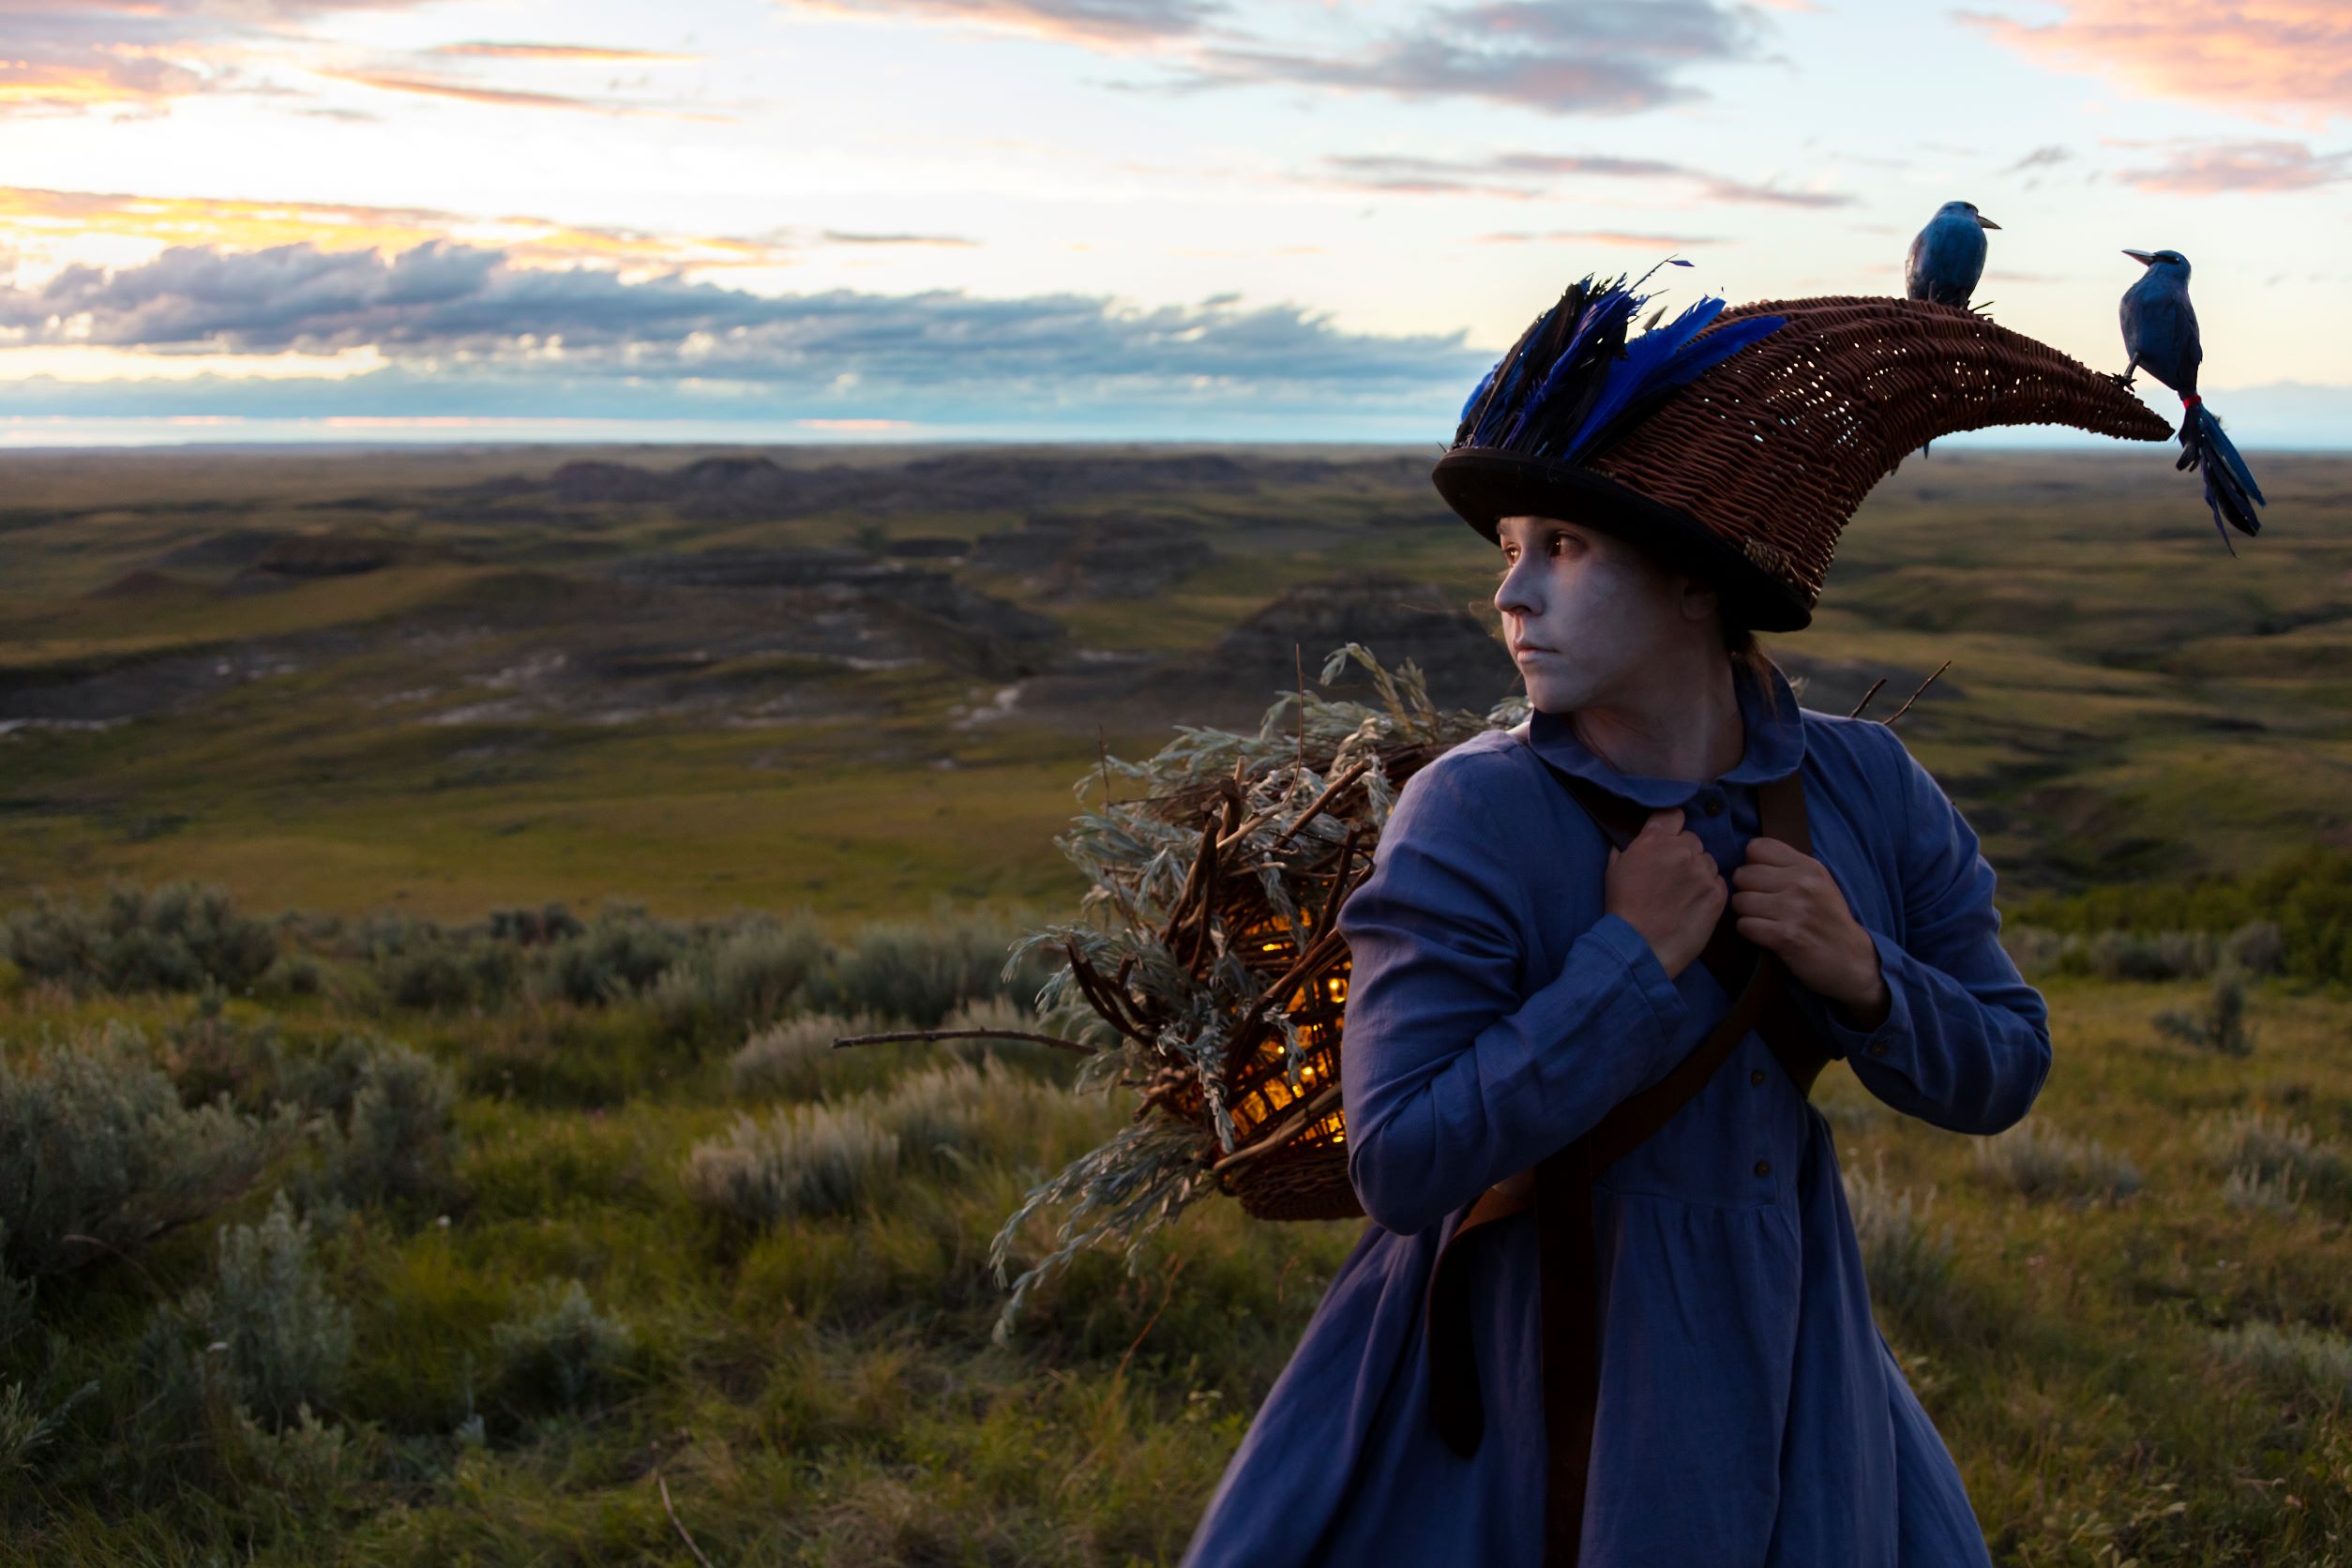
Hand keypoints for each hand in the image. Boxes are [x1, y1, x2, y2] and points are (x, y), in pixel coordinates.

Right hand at [1605, 809, 1725, 978]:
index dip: (1672, 827)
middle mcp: (1682, 850)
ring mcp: (1702, 871)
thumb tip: (1635, 844)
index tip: (1670, 838)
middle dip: (1684, 853)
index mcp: (1654, 840)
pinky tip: (1694, 904)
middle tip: (1674, 875)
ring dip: (1699, 871)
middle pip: (1693, 840)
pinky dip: (1709, 890)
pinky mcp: (1718, 893)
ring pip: (1708, 861)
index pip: (1673, 815)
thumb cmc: (1622, 910)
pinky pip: (1719, 881)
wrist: (1640, 946)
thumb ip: (1628, 849)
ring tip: (1684, 893)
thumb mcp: (1614, 871)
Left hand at [1730, 838, 1888, 1025]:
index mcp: (1809, 866)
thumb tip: (1748, 858)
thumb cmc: (1828, 921)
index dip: (1752, 865)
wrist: (1852, 961)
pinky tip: (1764, 935)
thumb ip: (1788, 867)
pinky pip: (1744, 925)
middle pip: (1742, 875)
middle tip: (1760, 906)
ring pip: (1740, 901)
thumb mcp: (1819, 884)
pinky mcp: (1786, 936)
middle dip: (1745, 891)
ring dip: (1745, 914)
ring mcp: (1794, 909)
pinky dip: (1749, 932)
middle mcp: (1802, 883)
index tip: (1762, 882)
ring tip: (1763, 921)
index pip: (1757, 847)